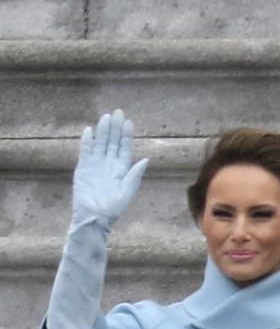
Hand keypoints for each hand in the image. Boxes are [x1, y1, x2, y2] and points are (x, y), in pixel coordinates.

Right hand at [72, 111, 147, 228]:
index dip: (126, 135)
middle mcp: (110, 164)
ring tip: (105, 118)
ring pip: (100, 143)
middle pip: (112, 142)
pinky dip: (87, 141)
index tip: (128, 122)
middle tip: (117, 112)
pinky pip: (86, 151)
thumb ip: (135, 175)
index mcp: (122, 169)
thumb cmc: (114, 206)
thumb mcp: (128, 191)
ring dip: (103, 131)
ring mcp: (96, 164)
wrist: (95, 215)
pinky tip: (90, 131)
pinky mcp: (83, 168)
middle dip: (115, 128)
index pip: (125, 148)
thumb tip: (145, 159)